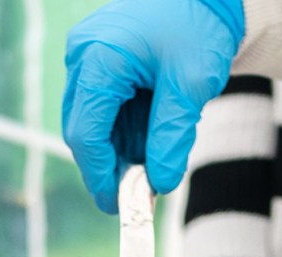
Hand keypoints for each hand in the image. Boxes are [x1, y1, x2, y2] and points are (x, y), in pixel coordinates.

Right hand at [63, 0, 244, 213]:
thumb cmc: (199, 27)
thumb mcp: (190, 86)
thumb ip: (172, 137)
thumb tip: (160, 184)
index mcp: (98, 57)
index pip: (86, 132)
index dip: (100, 174)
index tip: (119, 205)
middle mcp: (82, 57)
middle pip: (83, 130)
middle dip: (108, 167)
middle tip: (136, 196)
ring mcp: (86, 60)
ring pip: (90, 125)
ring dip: (117, 153)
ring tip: (150, 166)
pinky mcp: (97, 65)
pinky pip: (102, 112)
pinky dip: (122, 135)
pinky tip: (147, 144)